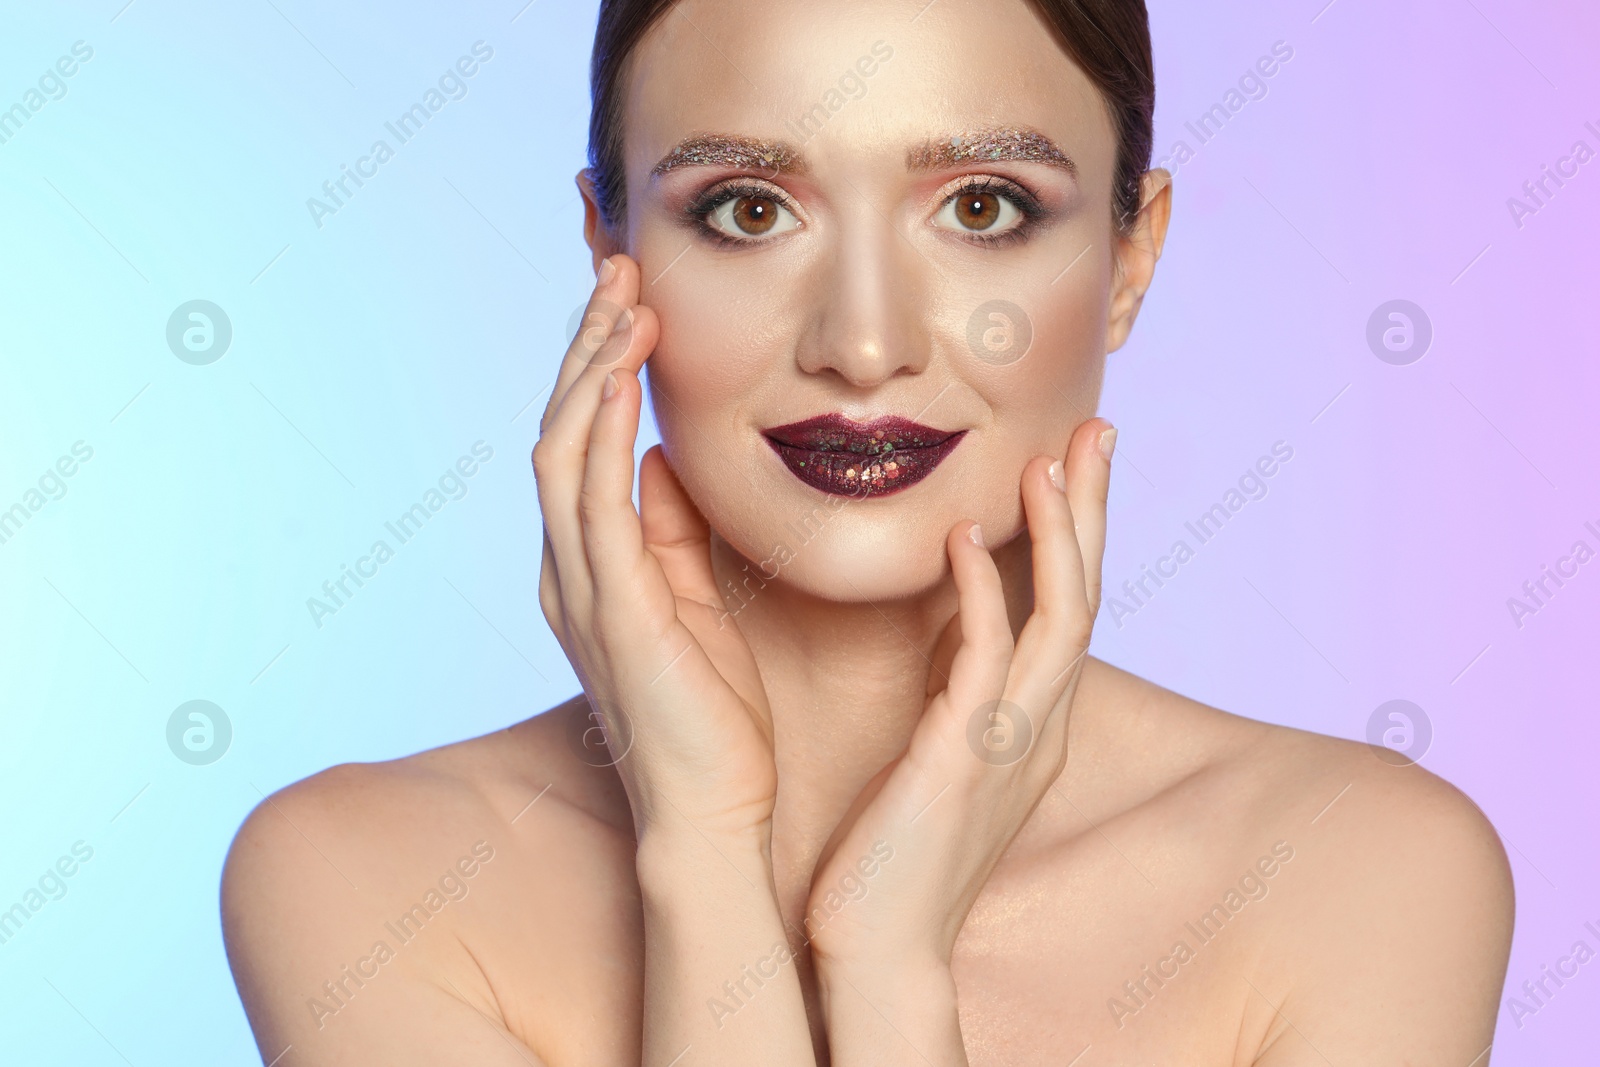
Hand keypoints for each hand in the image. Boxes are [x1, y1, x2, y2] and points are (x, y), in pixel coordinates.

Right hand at [533, 254, 777, 842]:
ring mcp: (581, 591)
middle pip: (561, 432)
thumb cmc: (712, 719)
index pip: (581, 446)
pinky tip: (621, 379)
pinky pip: (595, 506)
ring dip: (589, 371)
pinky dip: (602, 435)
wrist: (714, 813)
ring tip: (622, 299)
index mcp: (590, 569)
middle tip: (620, 271)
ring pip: (564, 454)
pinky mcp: (613, 613)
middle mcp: (569, 572)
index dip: (597, 370)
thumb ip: (668, 534)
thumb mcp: (692, 603)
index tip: (632, 303)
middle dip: (587, 348)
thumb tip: (662, 462)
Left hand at [803, 419, 1113, 974]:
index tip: (1069, 460)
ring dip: (1059, 534)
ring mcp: (1010, 743)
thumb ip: (957, 691)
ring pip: (1063, 618)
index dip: (1075, 532)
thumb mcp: (939, 754)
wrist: (877, 947)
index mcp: (1030, 724)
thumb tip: (950, 622)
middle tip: (1096, 428)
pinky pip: (988, 660)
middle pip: (1087, 596)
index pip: (1067, 608)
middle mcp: (1038, 727)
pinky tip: (967, 537)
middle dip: (1093, 510)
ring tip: (1050, 458)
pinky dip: (984, 591)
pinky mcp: (966, 759)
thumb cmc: (894, 855)